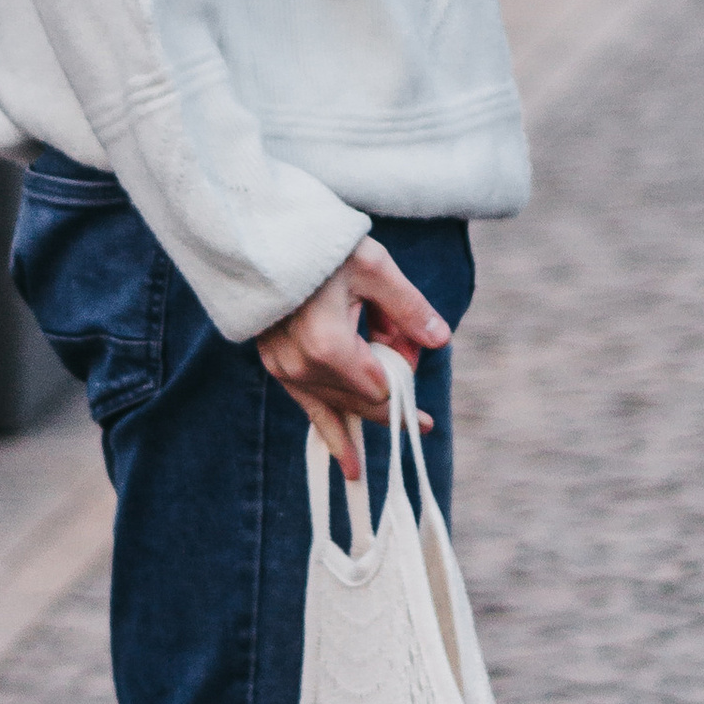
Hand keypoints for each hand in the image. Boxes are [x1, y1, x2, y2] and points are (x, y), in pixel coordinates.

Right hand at [258, 235, 448, 480]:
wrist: (264, 235)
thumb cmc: (322, 246)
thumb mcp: (375, 269)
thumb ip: (409, 309)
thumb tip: (439, 339)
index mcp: (330, 346)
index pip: (381, 386)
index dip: (404, 376)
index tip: (413, 352)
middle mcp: (303, 366)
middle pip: (360, 402)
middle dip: (390, 398)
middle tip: (424, 420)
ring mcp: (285, 369)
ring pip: (336, 407)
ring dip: (362, 413)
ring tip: (367, 468)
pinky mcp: (275, 365)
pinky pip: (309, 406)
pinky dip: (329, 431)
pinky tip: (347, 463)